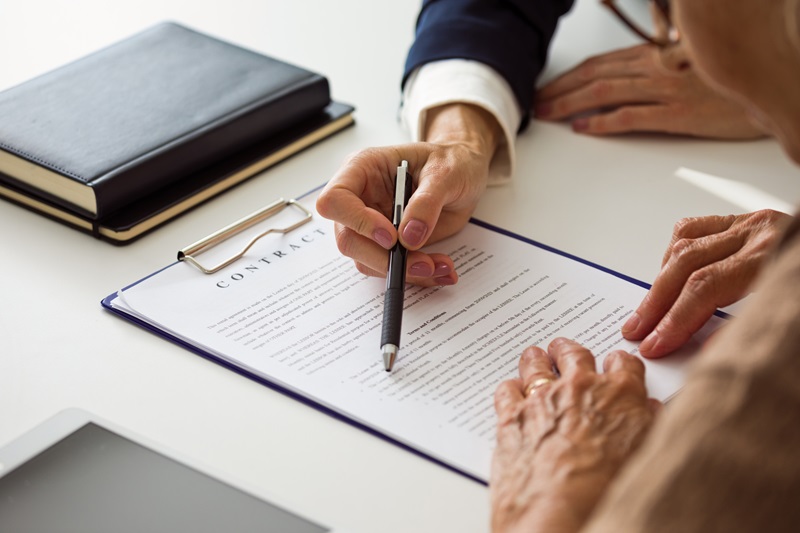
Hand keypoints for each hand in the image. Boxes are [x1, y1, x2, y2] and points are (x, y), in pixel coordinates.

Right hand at [316, 103, 501, 285]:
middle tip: (423, 263)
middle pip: (348, 239)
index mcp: (363, 169)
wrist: (464, 173)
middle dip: (384, 258)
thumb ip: (427, 202)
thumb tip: (408, 236)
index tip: (391, 237)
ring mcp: (370, 224)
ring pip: (368, 260)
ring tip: (439, 265)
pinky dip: (415, 275)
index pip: (335, 200)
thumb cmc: (450, 161)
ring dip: (404, 271)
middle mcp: (360, 198)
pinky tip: (440, 268)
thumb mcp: (446, 173)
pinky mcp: (386, 244)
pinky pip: (389, 268)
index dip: (357, 222)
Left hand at [491, 338, 657, 532]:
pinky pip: (506, 390)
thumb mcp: (647, 456)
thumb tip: (651, 412)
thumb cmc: (608, 493)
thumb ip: (650, 426)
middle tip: (566, 351)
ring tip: (535, 357)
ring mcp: (541, 399)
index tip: (616, 365)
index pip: (623, 363)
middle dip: (571, 351)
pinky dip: (509, 389)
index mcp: (619, 395)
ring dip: (536, 360)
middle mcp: (579, 388)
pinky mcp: (511, 417)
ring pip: (536, 365)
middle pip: (574, 354)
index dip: (619, 364)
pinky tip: (511, 392)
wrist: (561, 515)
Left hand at [534, 44, 766, 138]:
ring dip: (569, 104)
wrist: (764, 94)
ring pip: (604, 92)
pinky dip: (601, 122)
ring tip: (547, 114)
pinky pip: (629, 117)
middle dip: (559, 89)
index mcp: (657, 55)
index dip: (569, 76)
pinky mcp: (676, 114)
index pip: (601, 62)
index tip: (547, 87)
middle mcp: (656, 68)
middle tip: (536, 104)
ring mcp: (665, 89)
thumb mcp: (686, 66)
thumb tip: (622, 79)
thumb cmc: (726, 83)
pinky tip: (581, 129)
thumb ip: (654, 69)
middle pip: (594, 75)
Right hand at [622, 210, 792, 357]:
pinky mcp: (748, 220)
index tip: (655, 346)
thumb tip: (713, 351)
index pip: (707, 288)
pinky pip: (696, 227)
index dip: (675, 321)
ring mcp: (753, 223)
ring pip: (685, 244)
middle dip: (656, 304)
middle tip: (637, 332)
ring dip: (659, 280)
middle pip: (687, 267)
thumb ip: (758, 331)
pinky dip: (674, 252)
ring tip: (645, 311)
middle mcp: (762, 234)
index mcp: (777, 257)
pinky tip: (667, 275)